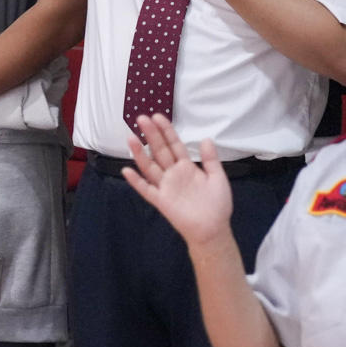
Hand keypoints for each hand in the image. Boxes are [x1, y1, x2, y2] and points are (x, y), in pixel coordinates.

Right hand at [119, 113, 234, 250]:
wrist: (213, 229)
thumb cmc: (217, 205)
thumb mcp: (218, 178)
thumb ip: (211, 159)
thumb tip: (206, 138)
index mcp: (186, 167)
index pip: (174, 145)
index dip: (166, 131)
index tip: (158, 116)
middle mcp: (173, 174)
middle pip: (159, 151)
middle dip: (151, 135)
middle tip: (141, 118)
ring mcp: (165, 186)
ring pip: (149, 166)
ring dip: (140, 153)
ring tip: (130, 138)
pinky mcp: (161, 201)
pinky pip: (146, 189)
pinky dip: (136, 181)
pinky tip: (127, 171)